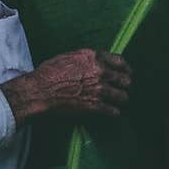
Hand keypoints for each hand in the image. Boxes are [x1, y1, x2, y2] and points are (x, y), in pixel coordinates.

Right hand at [0, 48, 131, 123]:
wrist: (42, 90)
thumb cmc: (51, 71)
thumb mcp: (71, 56)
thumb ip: (89, 59)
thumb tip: (99, 62)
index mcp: (94, 56)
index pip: (120, 61)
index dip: (125, 68)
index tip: (127, 72)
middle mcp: (100, 71)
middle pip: (125, 79)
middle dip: (125, 84)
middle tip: (123, 88)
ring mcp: (99, 89)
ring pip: (122, 96)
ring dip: (121, 99)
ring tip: (118, 101)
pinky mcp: (95, 105)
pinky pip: (113, 111)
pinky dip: (114, 112)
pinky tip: (112, 112)